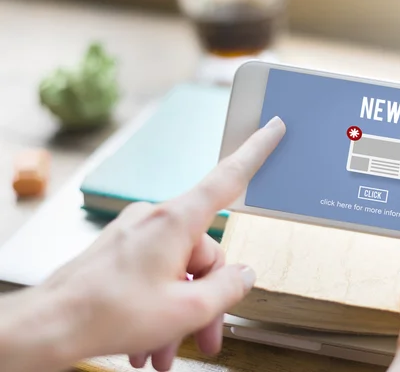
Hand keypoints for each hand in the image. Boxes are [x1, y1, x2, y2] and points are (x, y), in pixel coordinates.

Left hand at [36, 116, 285, 370]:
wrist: (48, 326)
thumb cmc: (107, 314)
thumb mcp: (186, 310)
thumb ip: (228, 288)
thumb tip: (244, 274)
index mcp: (177, 222)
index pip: (228, 179)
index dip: (255, 153)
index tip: (272, 129)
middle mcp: (157, 220)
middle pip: (205, 253)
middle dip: (206, 300)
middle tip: (207, 337)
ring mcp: (137, 234)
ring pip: (179, 270)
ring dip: (180, 313)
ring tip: (166, 351)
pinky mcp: (123, 250)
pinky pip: (157, 273)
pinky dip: (159, 307)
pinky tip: (150, 343)